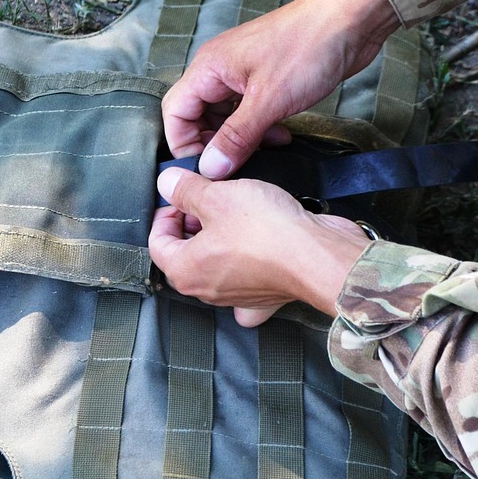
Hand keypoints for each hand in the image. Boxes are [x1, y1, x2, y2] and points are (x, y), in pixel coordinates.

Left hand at [148, 166, 370, 325]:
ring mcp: (238, 295)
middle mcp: (208, 290)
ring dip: (219, 238)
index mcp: (186, 271)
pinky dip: (248, 267)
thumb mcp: (217, 195)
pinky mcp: (267, 292)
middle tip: (208, 198)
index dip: (166, 212)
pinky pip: (248, 279)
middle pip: (186, 253)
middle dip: (192, 223)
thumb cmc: (267, 231)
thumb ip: (185, 189)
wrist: (320, 255)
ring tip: (234, 211)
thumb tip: (167, 183)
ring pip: (215, 264)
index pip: (157, 242)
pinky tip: (254, 252)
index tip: (181, 195)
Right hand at [161, 0, 397, 177]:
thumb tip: (210, 168)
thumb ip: (236, 137)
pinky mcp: (265, 77)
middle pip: (197, 114)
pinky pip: (248, 109)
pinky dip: (258, 127)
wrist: (350, 20)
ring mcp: (242, 72)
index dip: (184, 144)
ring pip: (224, 115)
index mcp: (209, 67)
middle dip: (213, 143)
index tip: (205, 169)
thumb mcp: (269, 101)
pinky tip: (279, 135)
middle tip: (236, 164)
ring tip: (264, 149)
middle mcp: (219, 68)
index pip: (175, 111)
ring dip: (239, 137)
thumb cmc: (308, 47)